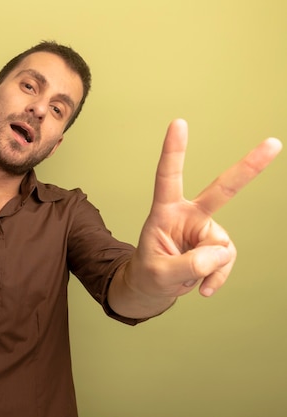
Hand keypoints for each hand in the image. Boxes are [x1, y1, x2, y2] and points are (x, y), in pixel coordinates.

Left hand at [126, 119, 281, 300]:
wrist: (151, 288)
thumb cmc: (148, 274)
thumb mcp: (158, 274)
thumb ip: (188, 265)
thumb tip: (220, 254)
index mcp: (165, 212)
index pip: (168, 177)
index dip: (174, 151)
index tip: (179, 123)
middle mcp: (189, 215)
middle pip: (222, 190)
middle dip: (248, 168)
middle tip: (274, 143)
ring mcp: (205, 229)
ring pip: (221, 247)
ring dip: (209, 268)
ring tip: (189, 279)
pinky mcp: (215, 245)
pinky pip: (225, 261)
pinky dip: (216, 277)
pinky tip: (203, 288)